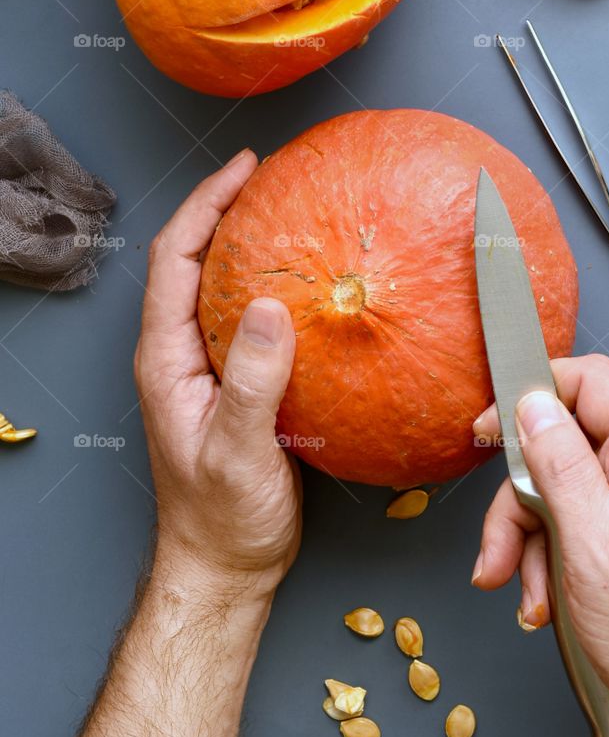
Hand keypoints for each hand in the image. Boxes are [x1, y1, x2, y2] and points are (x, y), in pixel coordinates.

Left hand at [134, 149, 300, 604]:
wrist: (227, 566)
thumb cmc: (223, 518)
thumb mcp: (237, 450)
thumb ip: (250, 381)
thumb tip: (268, 307)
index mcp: (167, 359)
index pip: (174, 260)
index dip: (205, 206)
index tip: (245, 170)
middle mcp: (182, 354)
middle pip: (194, 260)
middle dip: (227, 210)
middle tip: (273, 177)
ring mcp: (208, 369)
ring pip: (223, 287)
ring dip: (251, 245)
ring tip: (294, 214)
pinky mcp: (239, 385)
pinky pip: (253, 320)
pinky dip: (277, 288)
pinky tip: (313, 287)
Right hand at [471, 355, 608, 736]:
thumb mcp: (593, 551)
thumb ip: (560, 467)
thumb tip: (533, 403)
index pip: (590, 383)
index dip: (533, 397)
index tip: (490, 433)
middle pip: (567, 445)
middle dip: (521, 501)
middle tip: (497, 554)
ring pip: (567, 488)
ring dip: (532, 540)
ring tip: (526, 594)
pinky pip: (585, 519)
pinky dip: (556, 556)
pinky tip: (547, 598)